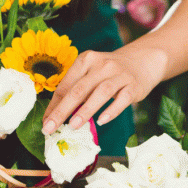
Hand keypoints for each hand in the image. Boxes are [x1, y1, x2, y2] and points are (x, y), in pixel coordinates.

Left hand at [41, 46, 167, 134]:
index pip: (66, 85)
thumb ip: (75, 90)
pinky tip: (101, 121)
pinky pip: (122, 99)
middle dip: (62, 110)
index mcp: (85, 60)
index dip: (54, 105)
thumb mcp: (91, 74)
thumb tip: (54, 116)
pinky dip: (111, 111)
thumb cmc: (109, 72)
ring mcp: (119, 74)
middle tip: (51, 127)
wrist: (142, 60)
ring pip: (100, 93)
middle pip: (79, 89)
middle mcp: (101, 65)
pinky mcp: (133, 85)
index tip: (45, 123)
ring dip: (85, 110)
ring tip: (73, 126)